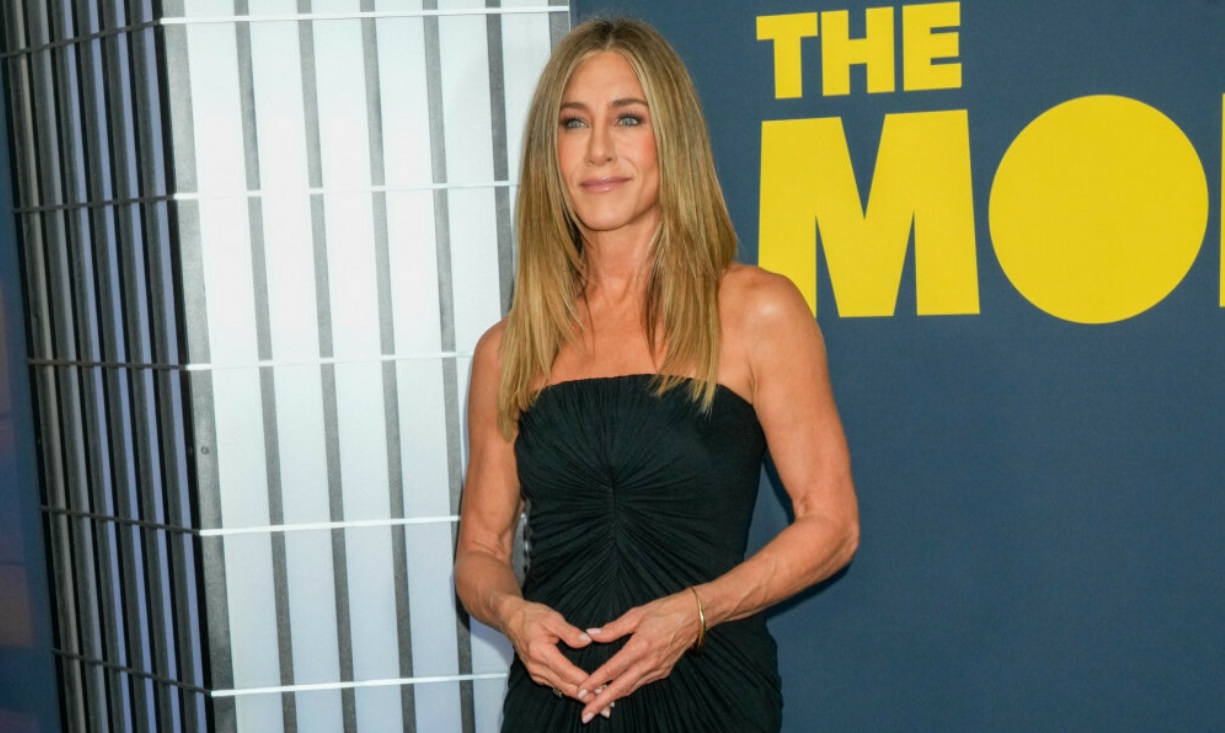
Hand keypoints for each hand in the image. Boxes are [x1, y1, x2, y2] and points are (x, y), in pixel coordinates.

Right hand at [502, 599, 592, 698]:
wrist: (511, 618)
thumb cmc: (530, 616)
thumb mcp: (552, 618)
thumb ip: (570, 632)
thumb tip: (587, 641)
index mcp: (541, 652)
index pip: (567, 672)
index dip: (585, 682)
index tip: (601, 688)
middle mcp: (537, 666)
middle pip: (565, 686)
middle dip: (585, 696)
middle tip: (605, 703)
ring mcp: (535, 672)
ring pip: (560, 688)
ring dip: (579, 696)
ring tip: (597, 701)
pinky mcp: (536, 674)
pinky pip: (555, 686)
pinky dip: (569, 690)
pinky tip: (581, 693)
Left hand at [575, 591, 701, 722]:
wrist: (694, 616)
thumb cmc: (665, 611)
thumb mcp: (636, 614)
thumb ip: (613, 628)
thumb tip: (591, 634)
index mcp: (639, 647)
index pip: (612, 669)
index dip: (595, 682)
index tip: (581, 691)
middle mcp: (648, 663)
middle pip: (620, 687)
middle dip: (601, 702)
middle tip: (586, 715)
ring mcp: (657, 669)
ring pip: (631, 688)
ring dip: (613, 699)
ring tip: (597, 707)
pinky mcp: (663, 672)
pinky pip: (641, 683)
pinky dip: (627, 690)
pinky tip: (617, 692)